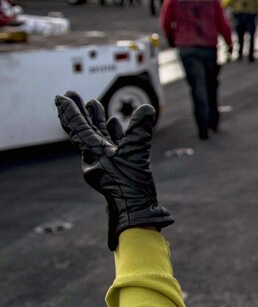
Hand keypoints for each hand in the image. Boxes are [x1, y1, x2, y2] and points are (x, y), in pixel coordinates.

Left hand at [55, 91, 173, 249]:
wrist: (135, 212)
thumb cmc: (131, 187)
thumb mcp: (136, 155)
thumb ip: (140, 131)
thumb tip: (147, 109)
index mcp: (93, 154)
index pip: (78, 128)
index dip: (70, 111)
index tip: (62, 97)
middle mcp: (95, 157)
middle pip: (84, 130)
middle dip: (80, 112)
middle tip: (72, 94)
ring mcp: (106, 163)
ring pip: (98, 137)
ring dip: (96, 120)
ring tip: (95, 104)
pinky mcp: (118, 167)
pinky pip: (111, 145)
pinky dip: (112, 133)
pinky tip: (116, 124)